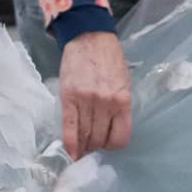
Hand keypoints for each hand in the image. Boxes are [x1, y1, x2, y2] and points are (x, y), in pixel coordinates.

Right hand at [58, 31, 131, 160]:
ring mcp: (86, 101)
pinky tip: (70, 152)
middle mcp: (105, 103)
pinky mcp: (68, 97)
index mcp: (122, 100)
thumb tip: (110, 130)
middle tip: (91, 146)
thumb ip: (119, 107)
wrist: (90, 38)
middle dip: (95, 146)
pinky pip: (69, 126)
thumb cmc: (109, 60)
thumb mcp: (123, 84)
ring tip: (80, 148)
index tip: (107, 145)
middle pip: (100, 138)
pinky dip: (70, 142)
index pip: (120, 137)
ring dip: (83, 146)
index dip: (112, 145)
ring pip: (85, 135)